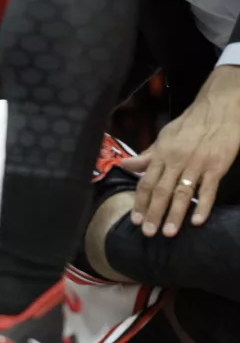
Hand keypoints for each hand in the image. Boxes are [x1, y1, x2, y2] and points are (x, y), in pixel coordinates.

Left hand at [121, 66, 239, 236]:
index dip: (140, 203)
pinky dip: (202, 206)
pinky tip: (197, 221)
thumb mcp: (164, 137)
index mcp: (162, 154)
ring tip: (168, 233)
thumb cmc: (190, 125)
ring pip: (182, 193)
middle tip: (148, 233)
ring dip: (174, 215)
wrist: (218, 109)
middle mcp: (176, 161)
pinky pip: (208, 190)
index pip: (146, 182)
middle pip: (161, 191)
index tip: (135, 220)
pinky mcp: (216, 166)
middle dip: (153, 214)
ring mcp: (197, 164)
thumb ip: (147, 155)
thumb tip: (124, 165)